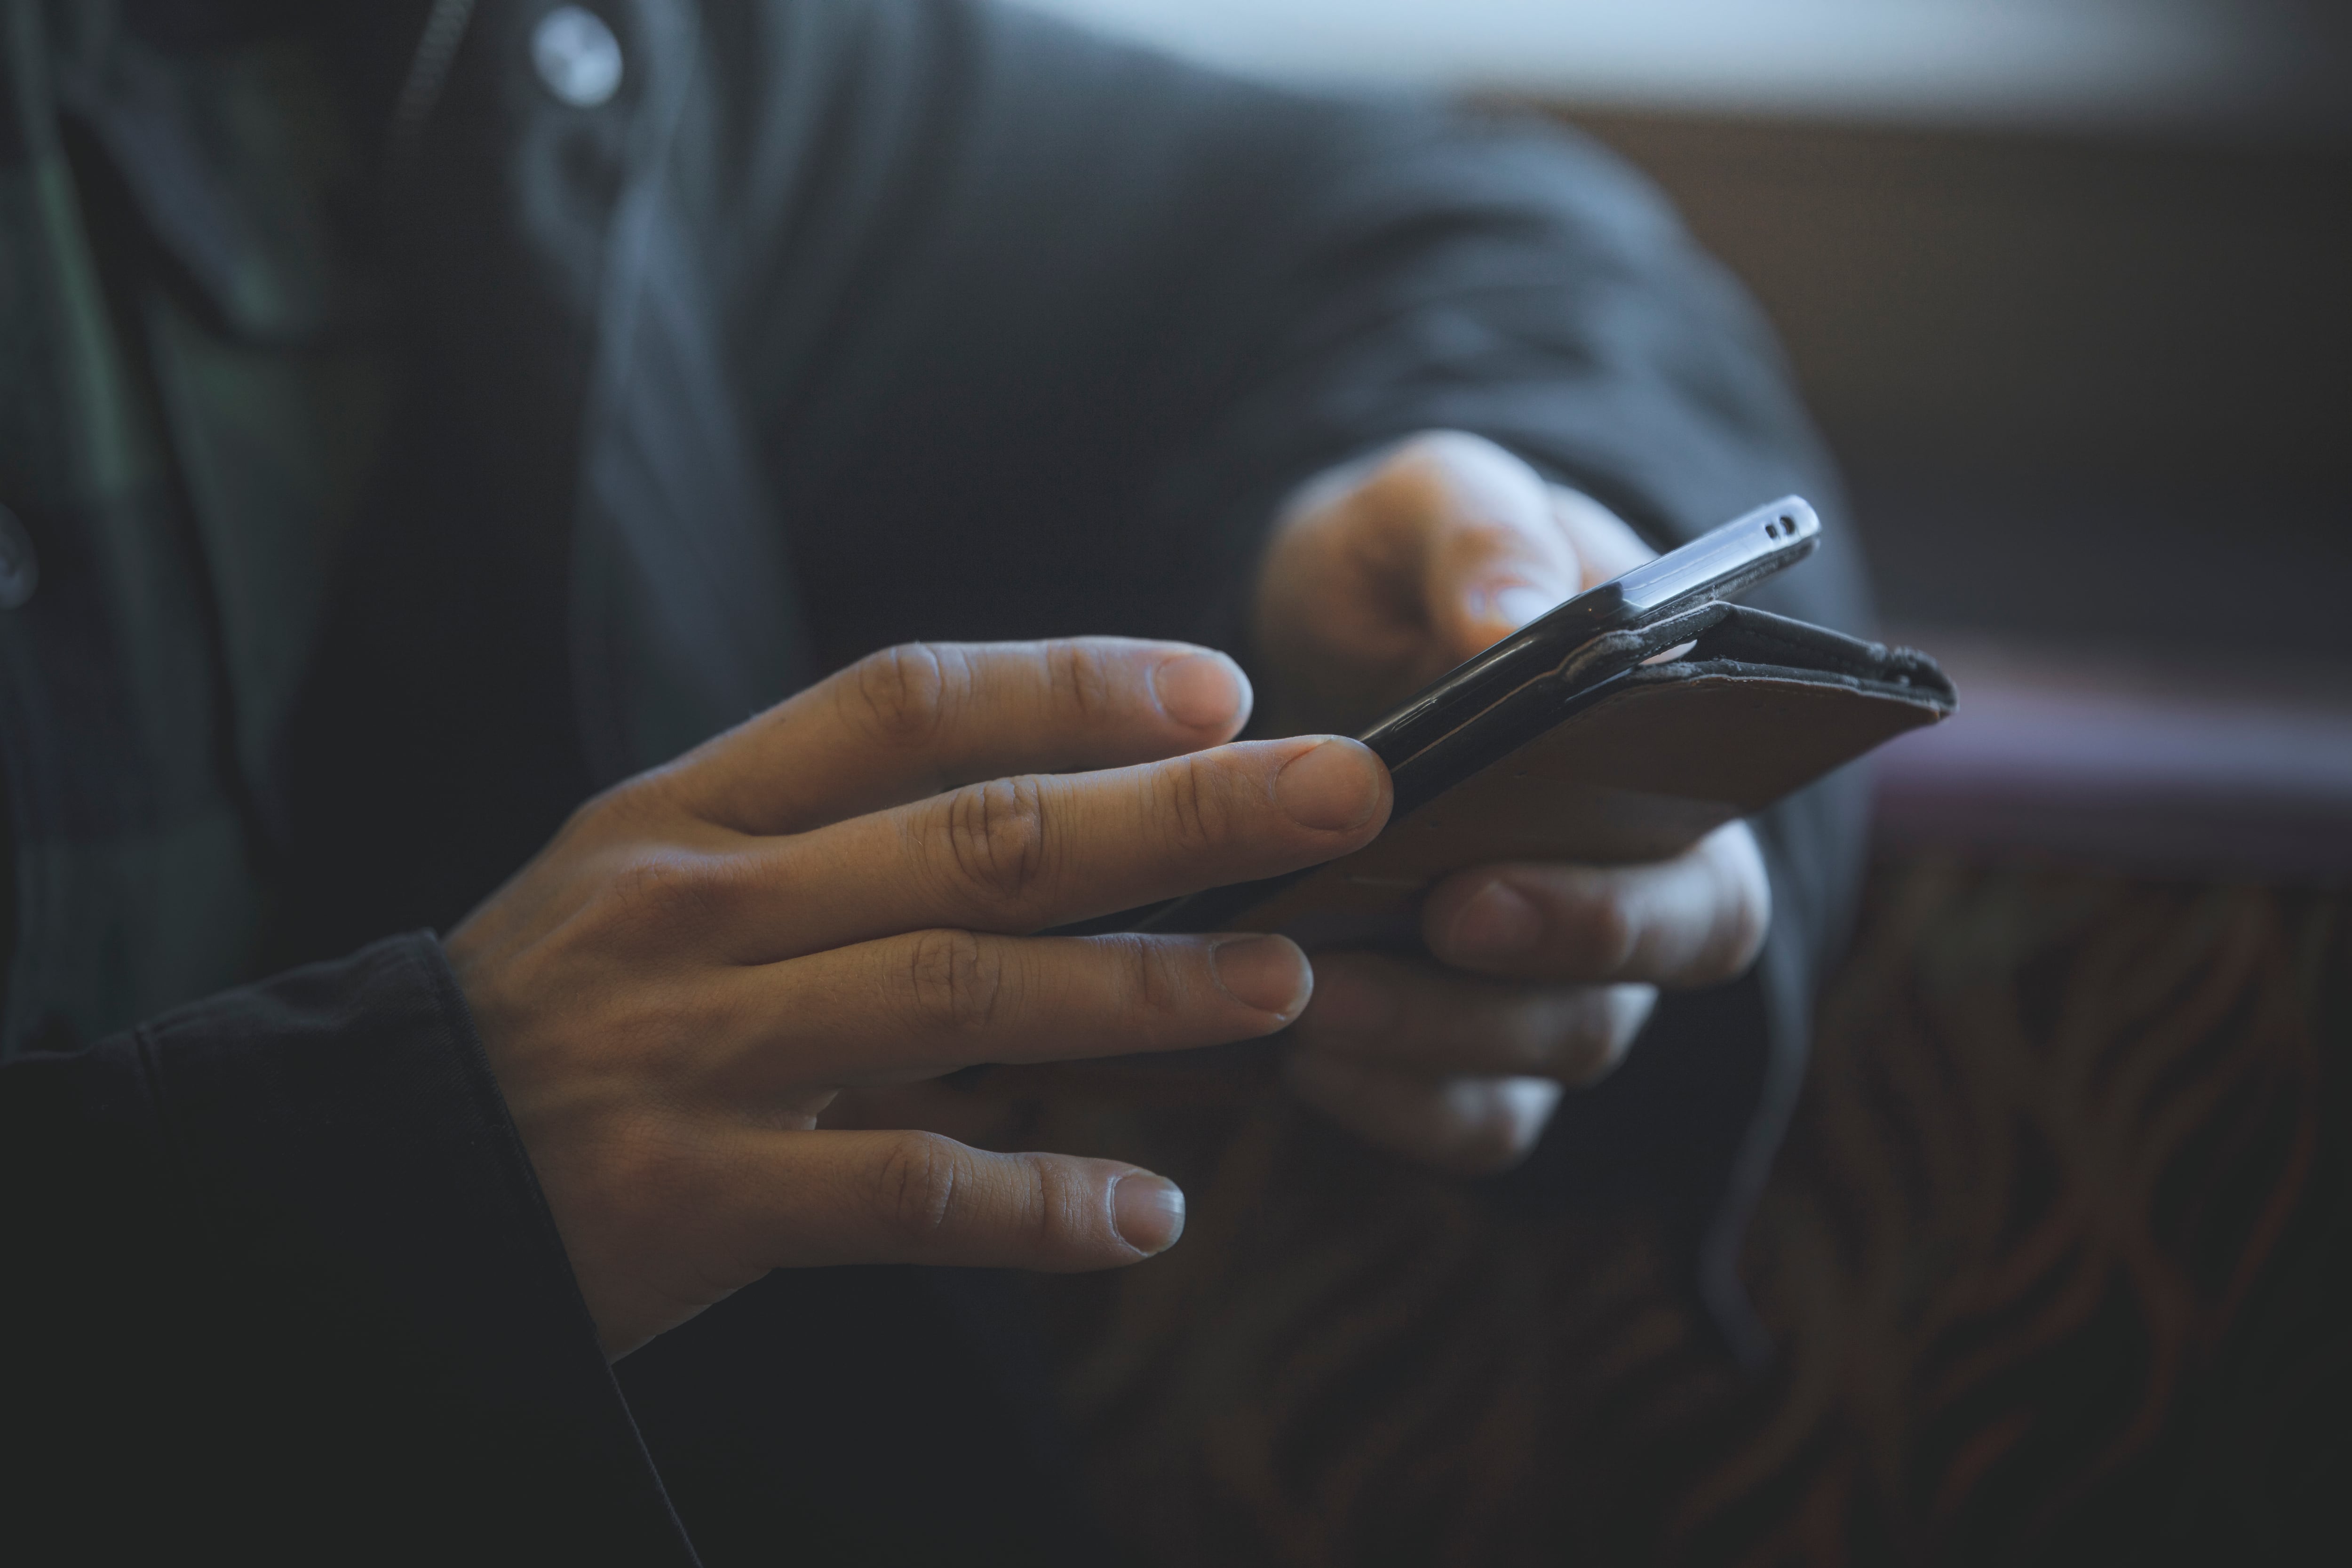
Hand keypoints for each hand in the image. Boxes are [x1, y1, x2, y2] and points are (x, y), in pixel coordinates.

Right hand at [445, 639, 1389, 1356]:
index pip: (907, 705)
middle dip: (1179, 816)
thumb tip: (1071, 835)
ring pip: (962, 998)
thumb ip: (832, 853)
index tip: (1222, 688)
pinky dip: (1035, 1206)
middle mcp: (705, 909)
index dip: (1074, 682)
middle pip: (979, 838)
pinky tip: (1145, 1216)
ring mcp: (699, 1052)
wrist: (377, 1171)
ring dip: (1142, 993)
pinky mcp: (696, 1200)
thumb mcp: (662, 886)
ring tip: (1283, 986)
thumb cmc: (561, 1013)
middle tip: (1345, 794)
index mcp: (696, 813)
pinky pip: (902, 1195)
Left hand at [1255, 433, 1770, 1172]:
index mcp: (1667, 784)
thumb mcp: (1430, 504)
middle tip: (1381, 952)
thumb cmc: (1410, 566)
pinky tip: (1294, 1058)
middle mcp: (1626, 906)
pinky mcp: (1454, 1045)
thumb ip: (1479, 532)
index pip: (1703, 896)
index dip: (1610, 918)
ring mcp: (1541, 987)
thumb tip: (1510, 617)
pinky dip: (1383, 1104)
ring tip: (1298, 998)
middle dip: (1502, 993)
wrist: (1329, 629)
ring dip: (1417, 1045)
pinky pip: (1453, 1119)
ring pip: (1521, 1069)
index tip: (1477, 891)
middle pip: (1610, 1007)